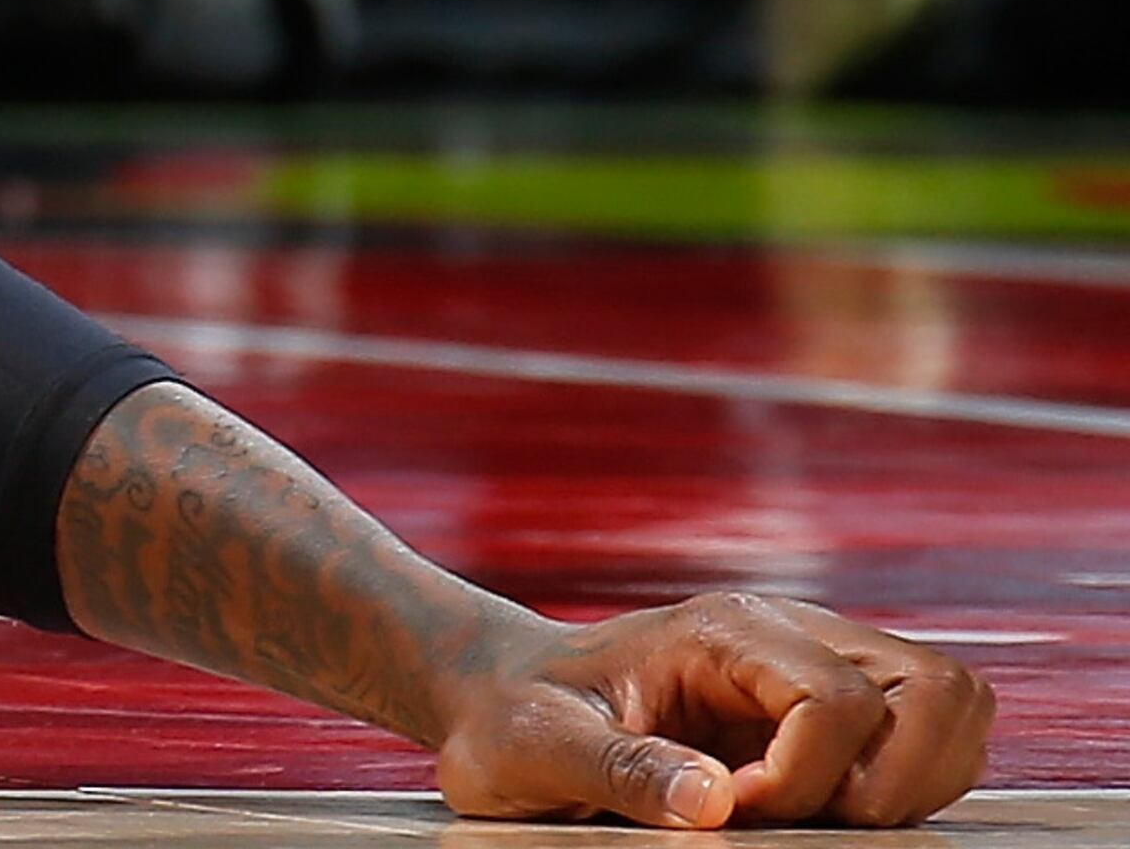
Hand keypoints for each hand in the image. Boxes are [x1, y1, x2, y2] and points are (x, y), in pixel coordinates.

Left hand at [433, 592, 991, 827]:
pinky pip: (924, 745)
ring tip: (813, 817)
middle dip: (898, 780)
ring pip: (950, 712)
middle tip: (807, 819)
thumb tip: (713, 803)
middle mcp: (790, 638)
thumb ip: (621, 772)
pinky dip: (903, 790)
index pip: (838, 699)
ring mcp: (819, 670)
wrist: (502, 697)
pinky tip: (816, 815)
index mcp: (724, 632)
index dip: (804, 779)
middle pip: (937, 689)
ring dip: (910, 785)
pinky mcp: (829, 714)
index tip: (730, 810)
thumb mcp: (539, 748)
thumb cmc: (514, 717)